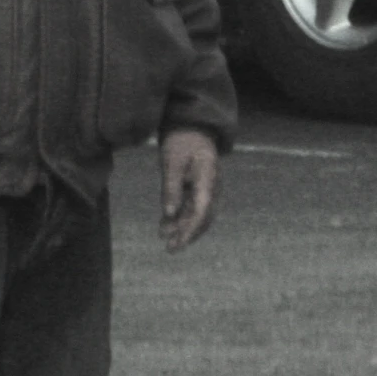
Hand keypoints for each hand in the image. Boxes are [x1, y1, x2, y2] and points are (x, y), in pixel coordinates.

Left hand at [159, 128, 219, 252]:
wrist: (191, 126)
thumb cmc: (181, 141)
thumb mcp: (172, 162)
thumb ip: (171, 188)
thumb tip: (169, 214)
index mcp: (208, 180)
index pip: (201, 212)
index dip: (190, 230)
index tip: (177, 243)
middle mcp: (212, 187)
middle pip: (202, 218)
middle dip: (187, 235)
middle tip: (170, 249)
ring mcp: (207, 188)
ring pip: (197, 214)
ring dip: (182, 228)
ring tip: (165, 240)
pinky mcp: (199, 187)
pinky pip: (191, 206)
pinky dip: (179, 217)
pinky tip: (165, 226)